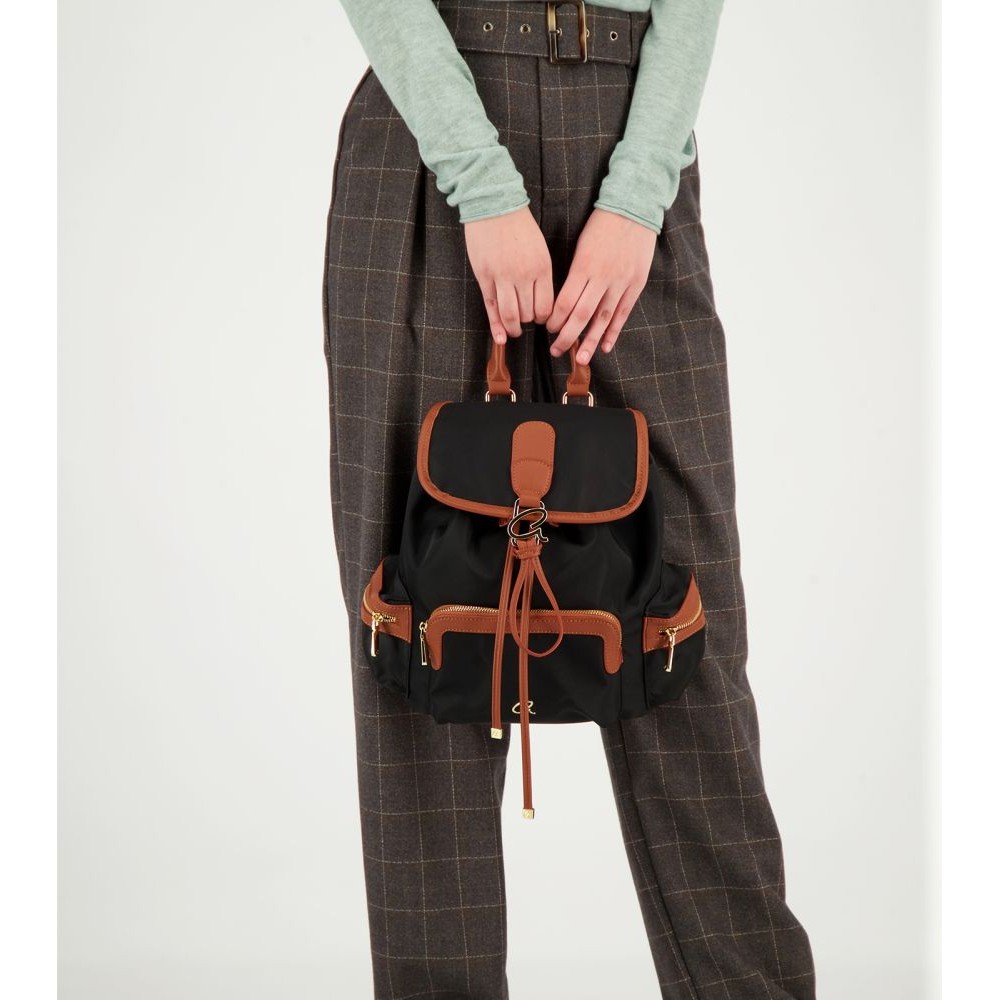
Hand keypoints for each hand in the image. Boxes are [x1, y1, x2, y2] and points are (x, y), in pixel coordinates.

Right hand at [464, 206, 553, 344]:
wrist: (493, 205)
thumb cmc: (518, 226)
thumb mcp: (540, 249)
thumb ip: (541, 274)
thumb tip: (542, 302)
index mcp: (542, 267)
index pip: (546, 306)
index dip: (544, 317)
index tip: (540, 318)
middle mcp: (523, 275)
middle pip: (528, 313)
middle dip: (528, 322)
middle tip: (526, 323)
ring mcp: (502, 277)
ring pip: (510, 314)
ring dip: (513, 328)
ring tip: (514, 332)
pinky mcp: (484, 276)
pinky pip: (491, 307)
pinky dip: (496, 326)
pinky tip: (500, 338)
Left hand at [546, 207, 656, 363]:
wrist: (634, 208)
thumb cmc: (601, 226)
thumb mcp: (581, 246)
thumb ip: (575, 274)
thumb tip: (563, 301)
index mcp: (584, 266)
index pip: (566, 301)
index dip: (556, 319)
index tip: (548, 329)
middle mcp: (602, 277)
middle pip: (582, 315)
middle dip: (567, 336)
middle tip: (556, 351)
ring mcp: (621, 282)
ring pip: (603, 319)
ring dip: (590, 341)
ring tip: (580, 359)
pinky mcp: (636, 284)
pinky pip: (622, 313)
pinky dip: (614, 332)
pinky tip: (605, 346)